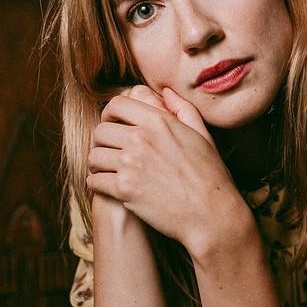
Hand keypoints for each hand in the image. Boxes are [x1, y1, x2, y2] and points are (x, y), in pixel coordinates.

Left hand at [87, 85, 241, 250]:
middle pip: (101, 131)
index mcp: (159, 122)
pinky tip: (108, 188)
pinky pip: (94, 181)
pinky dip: (97, 185)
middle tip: (109, 153)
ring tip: (107, 171)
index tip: (112, 126)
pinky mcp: (125, 189)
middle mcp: (141, 138)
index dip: (109, 115)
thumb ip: (183, 109)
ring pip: (95, 156)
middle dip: (103, 142)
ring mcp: (131, 164)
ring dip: (98, 165)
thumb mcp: (202, 135)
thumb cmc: (210, 176)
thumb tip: (165, 92)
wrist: (212, 214)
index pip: (117, 105)